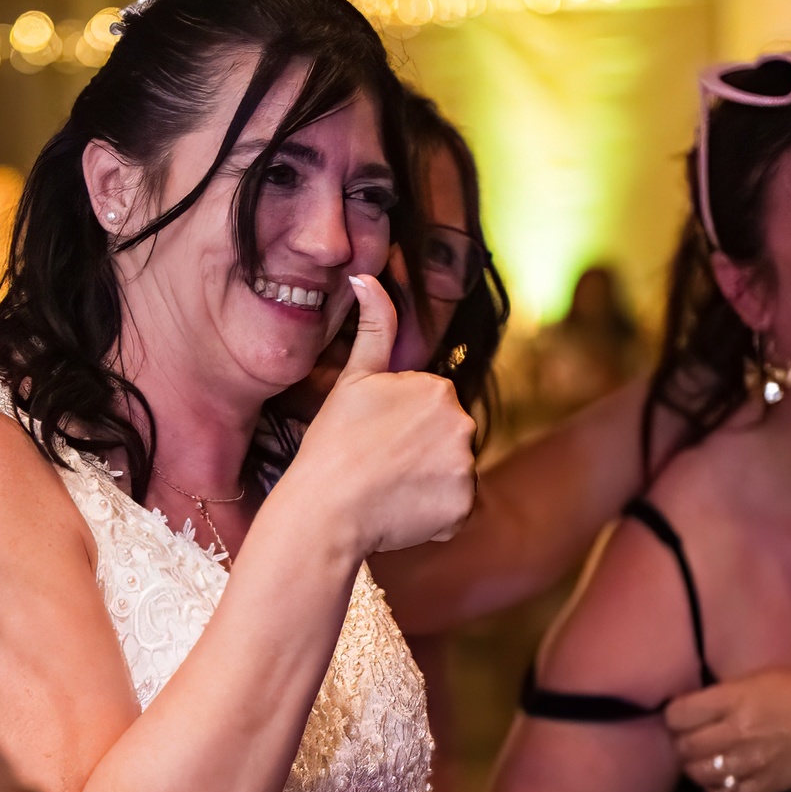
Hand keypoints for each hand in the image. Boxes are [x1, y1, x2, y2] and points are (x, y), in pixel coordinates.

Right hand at [283, 276, 475, 559]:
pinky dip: (434, 514)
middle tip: (378, 467)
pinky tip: (401, 513)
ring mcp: (465, 467)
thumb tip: (364, 276)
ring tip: (387, 490)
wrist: (325, 511)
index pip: (429, 408)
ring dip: (427, 483)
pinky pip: (455, 509)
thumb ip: (373, 327)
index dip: (398, 425)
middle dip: (419, 453)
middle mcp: (461, 423)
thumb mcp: (352, 380)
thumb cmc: (331, 445)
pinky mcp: (463, 507)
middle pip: (445, 439)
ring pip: (451, 474)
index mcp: (437, 388)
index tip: (372, 439)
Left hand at [666, 668, 790, 791]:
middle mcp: (735, 734)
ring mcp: (749, 765)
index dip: (674, 715)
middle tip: (690, 738)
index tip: (680, 716)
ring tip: (703, 760)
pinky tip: (718, 782)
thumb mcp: (761, 677)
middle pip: (684, 747)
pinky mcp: (765, 789)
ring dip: (695, 768)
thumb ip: (725, 692)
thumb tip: (696, 705)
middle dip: (681, 742)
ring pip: (699, 775)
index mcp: (733, 701)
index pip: (678, 715)